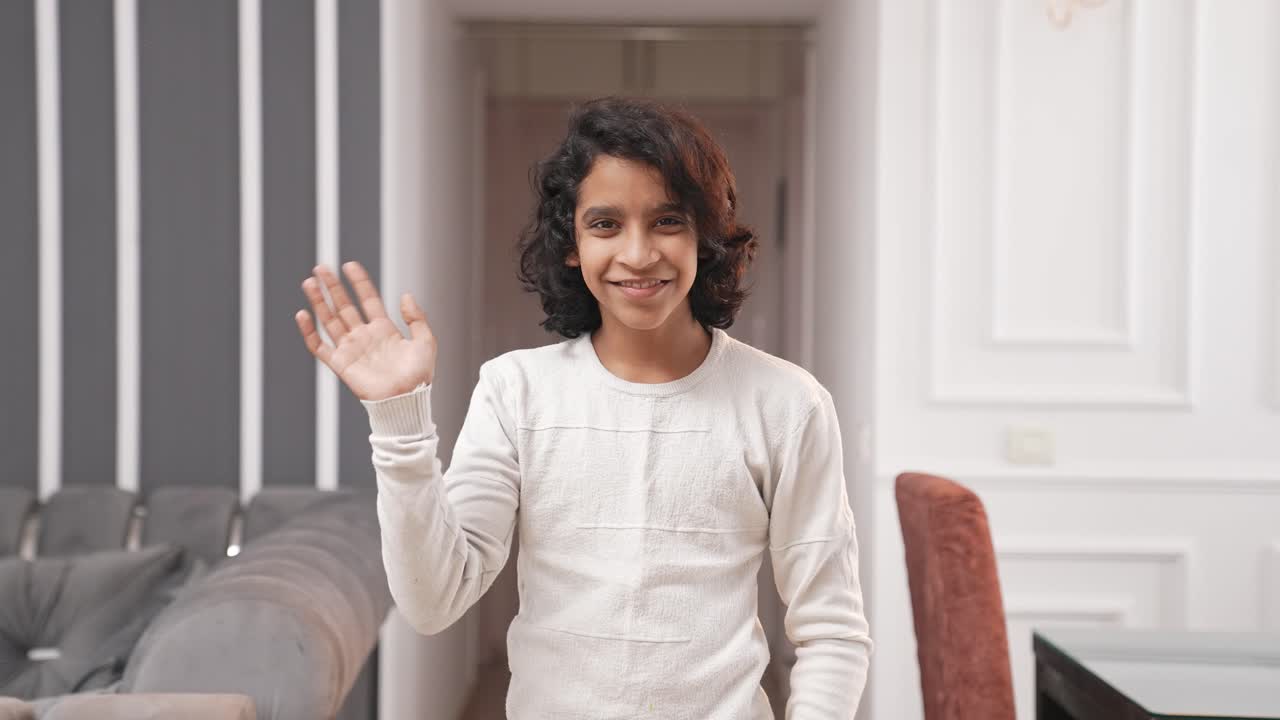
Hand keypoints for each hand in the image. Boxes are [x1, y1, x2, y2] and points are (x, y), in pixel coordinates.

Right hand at [295, 261, 436, 401]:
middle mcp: (365, 337)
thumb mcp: (425, 341)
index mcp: (384, 330)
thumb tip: (406, 295)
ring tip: (309, 282)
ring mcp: (351, 349)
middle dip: (332, 287)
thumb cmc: (418, 377)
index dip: (359, 282)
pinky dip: (309, 332)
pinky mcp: (340, 364)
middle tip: (321, 268)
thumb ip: (417, 317)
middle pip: (344, 306)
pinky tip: (303, 315)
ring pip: (330, 320)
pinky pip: (320, 346)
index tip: (349, 265)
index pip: (368, 300)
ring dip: (319, 302)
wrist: (406, 401)